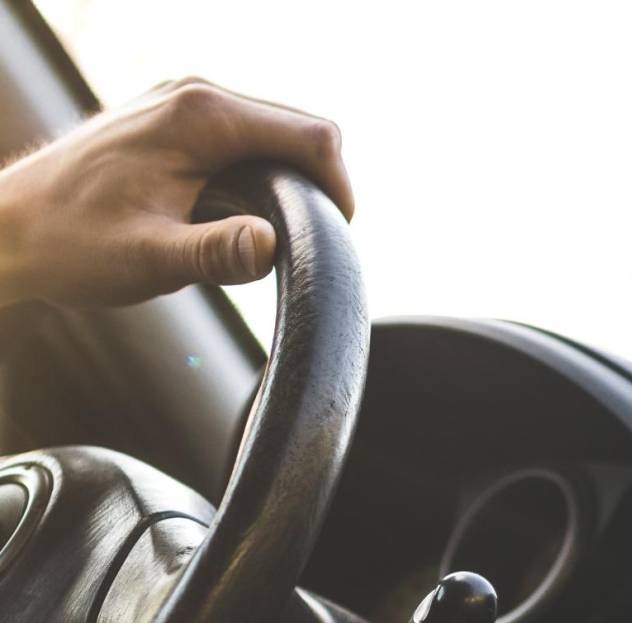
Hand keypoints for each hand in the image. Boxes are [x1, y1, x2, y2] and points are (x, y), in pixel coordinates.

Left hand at [0, 78, 353, 307]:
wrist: (6, 228)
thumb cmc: (73, 244)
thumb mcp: (151, 259)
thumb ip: (216, 252)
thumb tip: (273, 246)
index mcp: (202, 117)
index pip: (312, 136)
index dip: (339, 187)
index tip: (334, 239)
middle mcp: (196, 95)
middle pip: (300, 130)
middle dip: (317, 186)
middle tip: (305, 248)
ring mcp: (184, 103)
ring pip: (275, 135)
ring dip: (290, 184)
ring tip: (269, 238)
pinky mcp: (176, 121)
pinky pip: (246, 140)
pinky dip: (261, 178)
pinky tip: (238, 219)